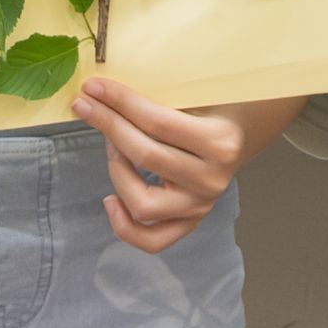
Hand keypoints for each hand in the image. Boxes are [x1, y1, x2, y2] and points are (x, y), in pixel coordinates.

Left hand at [73, 79, 293, 254]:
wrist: (239, 135)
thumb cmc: (213, 109)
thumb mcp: (197, 95)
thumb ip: (159, 97)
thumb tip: (103, 94)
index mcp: (220, 142)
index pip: (157, 122)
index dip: (119, 103)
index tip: (92, 87)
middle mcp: (212, 180)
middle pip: (145, 156)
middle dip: (109, 126)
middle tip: (87, 107)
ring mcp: (201, 206)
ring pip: (142, 203)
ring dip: (116, 171)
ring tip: (112, 147)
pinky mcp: (189, 223)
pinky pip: (152, 240)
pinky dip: (124, 226)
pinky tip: (110, 200)